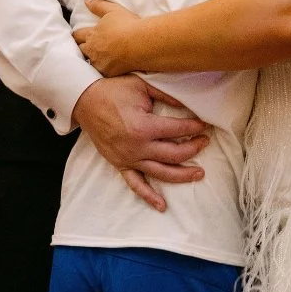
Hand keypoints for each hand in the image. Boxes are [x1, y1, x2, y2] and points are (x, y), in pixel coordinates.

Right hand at [71, 74, 209, 212]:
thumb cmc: (113, 91)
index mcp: (144, 127)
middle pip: (175, 155)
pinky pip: (136, 184)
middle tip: (205, 142)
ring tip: (199, 173)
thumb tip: (188, 103)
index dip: (194, 127)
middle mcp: (138, 147)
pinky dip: (149, 196)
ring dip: (183, 175)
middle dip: (194, 149)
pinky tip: (162, 206)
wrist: (85, 101)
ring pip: (161, 173)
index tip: (204, 124)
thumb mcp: (141, 85)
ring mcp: (129, 159)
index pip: (178, 130)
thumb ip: (166, 95)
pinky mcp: (120, 164)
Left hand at [72, 0, 143, 78]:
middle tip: (86, 48)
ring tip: (98, 59)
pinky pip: (103, 73)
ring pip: (90, 63)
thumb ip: (98, 5)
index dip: (77, 35)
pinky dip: (104, 69)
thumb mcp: (113, 10)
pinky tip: (109, 68)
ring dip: (92, 60)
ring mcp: (100, 63)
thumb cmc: (128, 25)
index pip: (78, 35)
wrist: (141, 44)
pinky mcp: (109, 73)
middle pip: (81, 50)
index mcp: (92, 34)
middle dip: (82, 48)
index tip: (77, 36)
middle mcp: (93, 50)